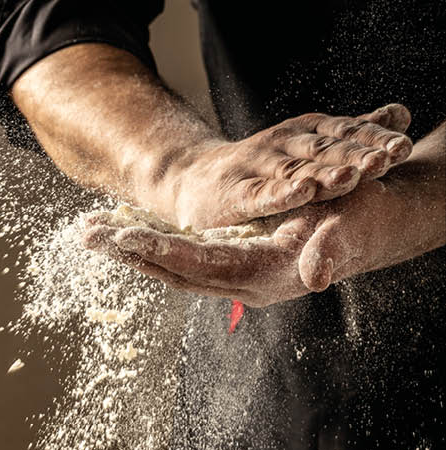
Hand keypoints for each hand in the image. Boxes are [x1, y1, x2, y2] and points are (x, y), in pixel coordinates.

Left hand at [83, 126, 444, 307]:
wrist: (373, 225)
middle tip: (87, 234)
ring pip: (171, 268)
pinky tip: (126, 234)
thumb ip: (331, 250)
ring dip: (131, 252)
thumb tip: (314, 275)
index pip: (198, 265)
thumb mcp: (351, 226)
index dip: (159, 250)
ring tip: (92, 233)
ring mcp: (235, 276)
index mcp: (264, 275)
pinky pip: (182, 260)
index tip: (122, 237)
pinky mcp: (232, 264)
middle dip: (128, 253)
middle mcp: (242, 282)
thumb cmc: (363, 219)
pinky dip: (151, 246)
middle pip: (171, 271)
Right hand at [152, 104, 413, 231]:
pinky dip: (282, 192)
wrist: (190, 180)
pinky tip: (301, 191)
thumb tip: (400, 113)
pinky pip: (260, 193)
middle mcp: (282, 144)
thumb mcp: (304, 145)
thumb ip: (348, 133)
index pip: (344, 133)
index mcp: (303, 133)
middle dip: (357, 155)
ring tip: (351, 176)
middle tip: (386, 160)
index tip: (402, 147)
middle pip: (325, 150)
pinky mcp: (234, 194)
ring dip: (325, 173)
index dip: (373, 139)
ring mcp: (256, 167)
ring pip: (296, 170)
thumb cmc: (256, 169)